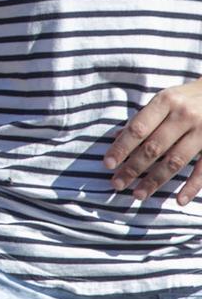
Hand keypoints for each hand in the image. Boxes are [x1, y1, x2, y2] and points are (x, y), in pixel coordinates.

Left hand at [105, 79, 201, 203]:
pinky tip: (178, 200)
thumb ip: (143, 118)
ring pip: (174, 161)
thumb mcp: (165, 99)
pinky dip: (192, 187)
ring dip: (155, 181)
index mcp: (166, 101)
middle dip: (133, 168)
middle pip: (153, 148)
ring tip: (138, 194)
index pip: (138, 129)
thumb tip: (116, 137)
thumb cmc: (187, 97)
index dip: (121, 148)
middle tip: (117, 184)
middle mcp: (184, 116)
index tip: (107, 164)